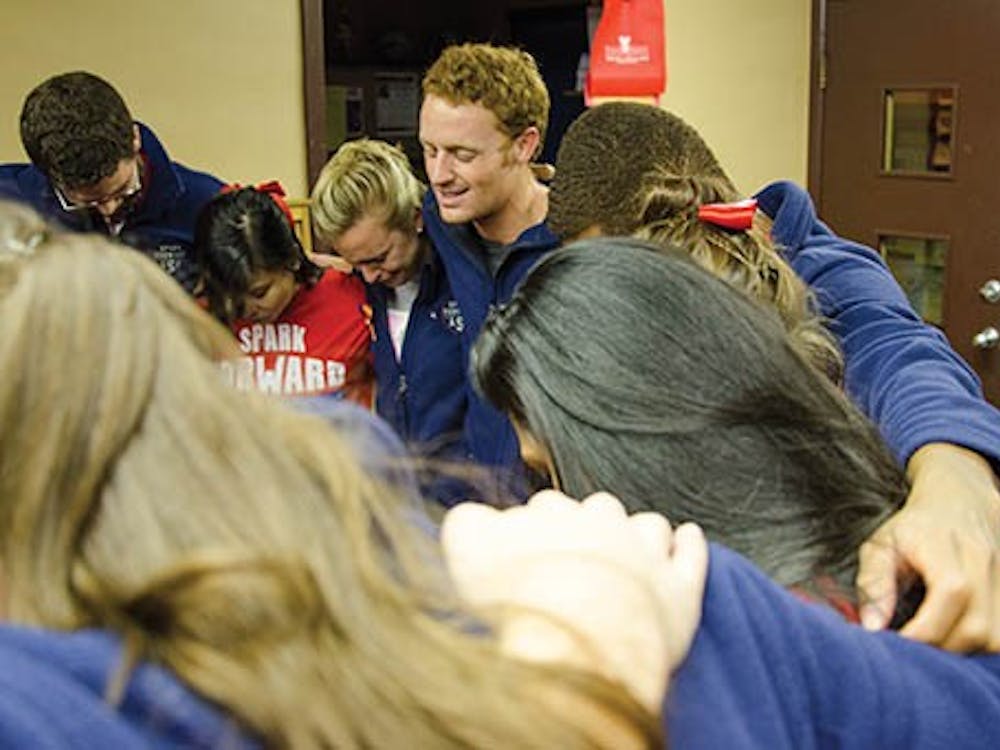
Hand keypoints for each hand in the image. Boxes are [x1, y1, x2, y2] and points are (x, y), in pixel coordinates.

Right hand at [441, 490, 708, 709]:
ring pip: (648, 524)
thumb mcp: (466, 549)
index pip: (545, 506)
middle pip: (598, 509)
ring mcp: (647, 554)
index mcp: (555, 513)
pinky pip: (692, 555)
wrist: (576, 644)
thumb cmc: (517, 598)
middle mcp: (604, 522)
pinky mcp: (680, 591)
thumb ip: (467, 522)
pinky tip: (688, 535)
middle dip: (589, 524)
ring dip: (639, 531)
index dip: (536, 528)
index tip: (529, 551)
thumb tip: (472, 516)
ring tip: (631, 547)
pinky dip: (689, 544)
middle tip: (576, 556)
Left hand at [857, 443, 999, 650]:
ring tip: (936, 638)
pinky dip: (982, 643)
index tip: (898, 643)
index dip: (925, 630)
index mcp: (946, 545)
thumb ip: (874, 583)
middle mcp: (983, 560)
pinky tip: (956, 635)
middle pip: (977, 625)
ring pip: (997, 637)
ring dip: (965, 649)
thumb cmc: (912, 527)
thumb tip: (872, 627)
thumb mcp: (880, 545)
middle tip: (913, 643)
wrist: (958, 498)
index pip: (950, 594)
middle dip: (941, 646)